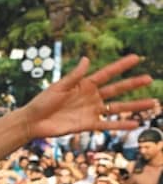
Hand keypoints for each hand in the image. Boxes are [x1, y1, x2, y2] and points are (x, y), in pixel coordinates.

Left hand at [22, 55, 155, 139]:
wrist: (33, 122)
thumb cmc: (42, 102)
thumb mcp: (58, 87)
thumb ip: (74, 75)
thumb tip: (87, 59)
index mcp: (84, 84)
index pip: (107, 73)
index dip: (121, 66)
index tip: (136, 58)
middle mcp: (91, 97)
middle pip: (116, 89)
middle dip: (133, 84)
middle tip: (150, 78)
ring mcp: (91, 111)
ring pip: (117, 107)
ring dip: (134, 106)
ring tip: (152, 103)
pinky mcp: (87, 125)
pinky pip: (107, 125)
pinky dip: (121, 125)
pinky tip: (135, 124)